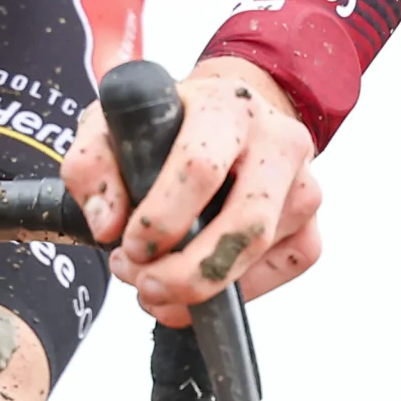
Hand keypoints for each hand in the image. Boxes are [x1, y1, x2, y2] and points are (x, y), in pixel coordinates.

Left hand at [60, 55, 322, 327]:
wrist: (228, 119)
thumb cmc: (166, 125)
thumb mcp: (111, 125)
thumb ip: (91, 167)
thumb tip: (107, 225)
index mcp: (228, 107)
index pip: (201, 168)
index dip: (162, 219)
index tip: (128, 246)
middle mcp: (279, 142)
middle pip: (246, 222)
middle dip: (190, 271)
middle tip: (145, 287)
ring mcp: (304, 187)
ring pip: (259, 254)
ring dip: (201, 287)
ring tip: (155, 286)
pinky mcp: (310, 230)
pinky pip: (276, 273)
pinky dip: (232, 294)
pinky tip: (195, 289)